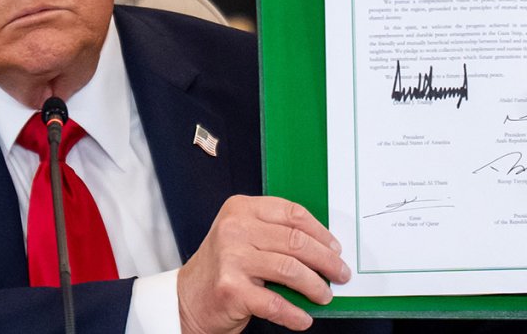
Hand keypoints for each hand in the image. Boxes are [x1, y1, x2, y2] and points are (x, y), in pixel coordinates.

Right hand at [176, 195, 350, 333]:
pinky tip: (303, 317)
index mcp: (241, 209)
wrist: (187, 298)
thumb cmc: (223, 267)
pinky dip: (294, 313)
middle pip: (295, 241)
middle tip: (339, 273)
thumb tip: (324, 248)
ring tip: (324, 295)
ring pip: (290, 269)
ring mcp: (231, 258)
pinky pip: (274, 302)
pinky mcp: (231, 289)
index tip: (334, 247)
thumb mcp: (244, 237)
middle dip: (326, 260)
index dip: (320, 232)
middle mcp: (234, 229)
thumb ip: (275, 234)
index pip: (292, 213)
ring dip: (315, 286)